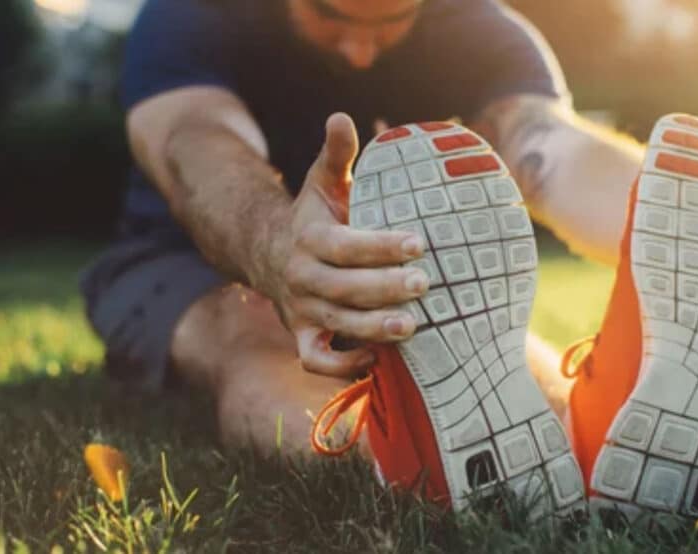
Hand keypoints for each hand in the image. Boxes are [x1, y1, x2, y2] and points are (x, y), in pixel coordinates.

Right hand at [251, 113, 429, 377]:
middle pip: (343, 288)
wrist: (272, 257)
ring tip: (413, 326)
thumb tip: (341, 115)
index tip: (419, 243)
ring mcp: (302, 311)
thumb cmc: (314, 218)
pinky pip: (317, 361)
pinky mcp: (304, 338)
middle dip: (384, 289)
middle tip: (425, 284)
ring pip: (336, 325)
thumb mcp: (322, 183)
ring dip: (374, 329)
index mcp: (309, 238)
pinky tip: (378, 357)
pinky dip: (343, 366)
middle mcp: (303, 277)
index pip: (345, 245)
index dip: (380, 246)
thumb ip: (336, 154)